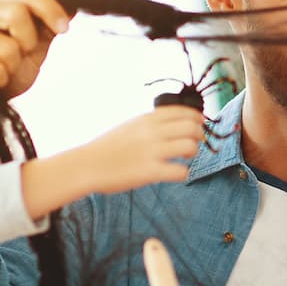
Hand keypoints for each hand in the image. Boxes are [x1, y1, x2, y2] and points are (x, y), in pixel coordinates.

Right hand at [0, 0, 69, 108]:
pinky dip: (0, 80)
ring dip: (13, 67)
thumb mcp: (35, 48)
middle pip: (16, 13)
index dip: (49, 9)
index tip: (64, 29)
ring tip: (4, 71)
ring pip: (7, 47)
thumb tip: (74, 7)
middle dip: (29, 41)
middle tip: (23, 56)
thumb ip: (49, 26)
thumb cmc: (8, 72)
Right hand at [76, 106, 206, 194]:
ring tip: (185, 158)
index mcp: (147, 119)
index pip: (183, 111)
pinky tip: (175, 174)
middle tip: (194, 144)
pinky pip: (180, 172)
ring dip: (193, 153)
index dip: (197, 118)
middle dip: (199, 136)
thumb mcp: (130, 126)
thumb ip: (151, 123)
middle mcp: (152, 132)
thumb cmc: (107, 147)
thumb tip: (172, 123)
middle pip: (192, 127)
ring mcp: (152, 152)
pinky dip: (183, 173)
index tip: (200, 124)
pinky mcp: (150, 172)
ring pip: (190, 147)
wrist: (87, 165)